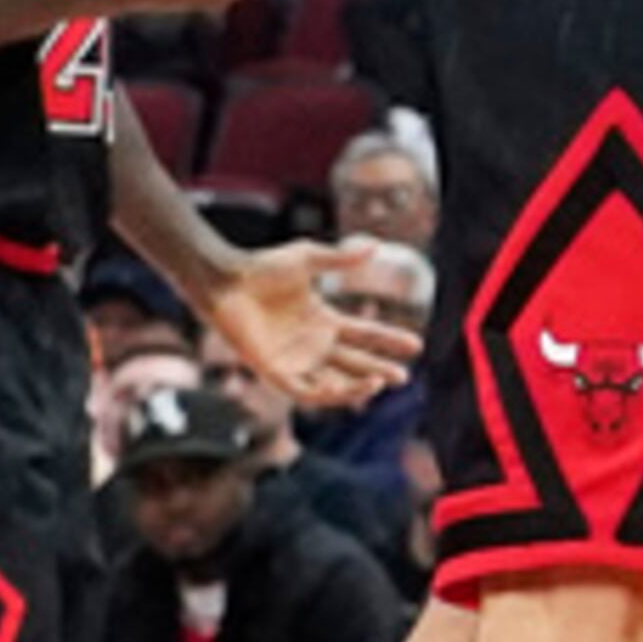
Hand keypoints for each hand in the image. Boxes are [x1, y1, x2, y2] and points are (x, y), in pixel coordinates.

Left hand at [210, 235, 421, 420]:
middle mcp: (312, 344)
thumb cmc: (262, 267)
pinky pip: (304, 391)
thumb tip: (376, 247)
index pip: (364, 333)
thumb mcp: (307, 258)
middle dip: (380, 370)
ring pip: (333, 382)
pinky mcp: (274, 372)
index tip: (416, 345)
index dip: (389, 340)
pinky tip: (347, 390)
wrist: (226, 282)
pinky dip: (326, 394)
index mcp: (323, 319)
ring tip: (381, 381)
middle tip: (404, 376)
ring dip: (356, 387)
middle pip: (354, 362)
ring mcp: (294, 360)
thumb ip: (340, 258)